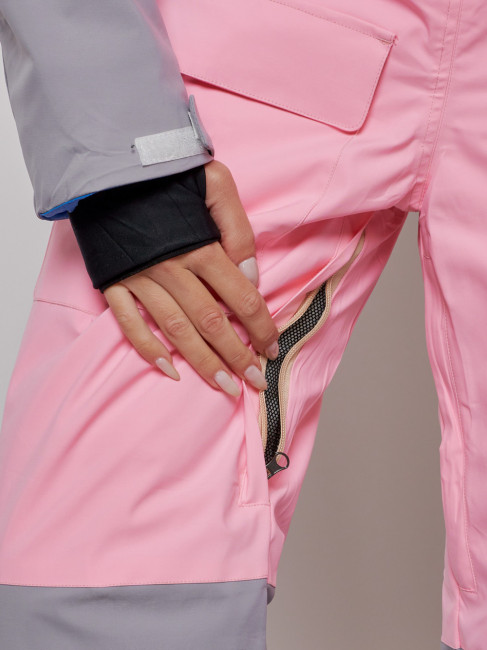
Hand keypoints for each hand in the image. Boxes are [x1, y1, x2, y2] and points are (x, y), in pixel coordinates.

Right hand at [103, 160, 279, 396]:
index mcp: (200, 246)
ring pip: (175, 330)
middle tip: (255, 382)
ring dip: (201, 361)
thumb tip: (250, 276)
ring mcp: (140, 278)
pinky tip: (168, 369)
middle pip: (211, 322)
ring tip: (224, 386)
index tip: (273, 347)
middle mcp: (171, 268)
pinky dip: (147, 348)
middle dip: (237, 355)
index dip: (261, 325)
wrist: (109, 165)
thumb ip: (237, 229)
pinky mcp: (114, 281)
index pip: (240, 296)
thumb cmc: (165, 174)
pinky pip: (129, 323)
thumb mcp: (216, 184)